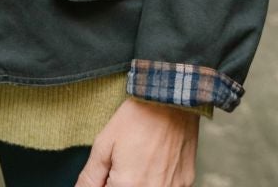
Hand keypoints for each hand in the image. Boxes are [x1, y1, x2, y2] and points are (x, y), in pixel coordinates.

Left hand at [77, 97, 198, 186]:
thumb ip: (90, 177)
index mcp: (128, 185)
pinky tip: (156, 161)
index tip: (107, 173)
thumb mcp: (104, 144)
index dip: (104, 184)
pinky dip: (158, 180)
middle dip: (120, 183)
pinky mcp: (186, 181)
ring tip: (140, 160)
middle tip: (123, 164)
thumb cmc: (139, 116)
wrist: (171, 98)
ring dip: (139, 181)